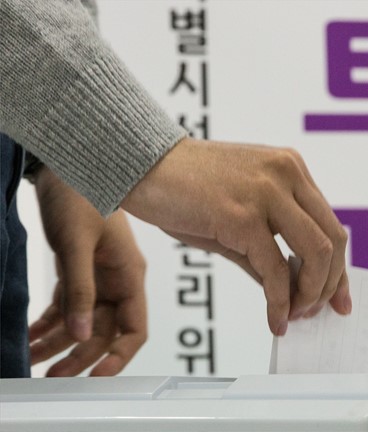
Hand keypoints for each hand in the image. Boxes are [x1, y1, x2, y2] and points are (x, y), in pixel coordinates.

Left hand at [29, 168, 146, 375]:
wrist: (68, 162)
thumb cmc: (81, 194)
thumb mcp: (76, 244)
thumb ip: (79, 291)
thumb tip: (78, 334)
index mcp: (129, 274)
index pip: (135, 328)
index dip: (120, 356)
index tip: (97, 377)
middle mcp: (117, 280)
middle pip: (103, 331)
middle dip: (78, 355)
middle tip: (50, 375)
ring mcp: (99, 276)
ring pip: (82, 321)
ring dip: (58, 342)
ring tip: (30, 358)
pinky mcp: (80, 270)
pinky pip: (67, 306)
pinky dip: (49, 321)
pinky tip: (31, 333)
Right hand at [122, 138, 350, 335]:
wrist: (140, 164)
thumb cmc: (185, 189)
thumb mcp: (238, 215)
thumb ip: (269, 248)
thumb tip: (291, 291)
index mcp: (291, 169)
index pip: (330, 224)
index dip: (339, 267)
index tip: (339, 298)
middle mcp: (286, 175)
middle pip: (332, 239)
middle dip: (329, 285)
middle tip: (314, 312)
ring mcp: (267, 192)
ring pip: (316, 253)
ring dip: (310, 294)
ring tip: (295, 316)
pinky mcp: (242, 215)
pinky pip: (275, 269)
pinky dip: (280, 301)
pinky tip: (275, 319)